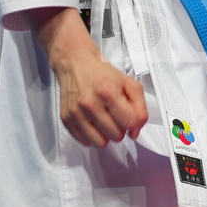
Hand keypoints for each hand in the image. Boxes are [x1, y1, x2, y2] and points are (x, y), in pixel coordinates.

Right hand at [24, 6, 148, 147]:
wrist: (75, 63)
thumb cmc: (103, 73)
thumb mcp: (128, 82)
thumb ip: (140, 106)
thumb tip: (135, 132)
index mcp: (108, 92)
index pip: (130, 123)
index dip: (134, 123)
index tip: (129, 117)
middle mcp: (90, 104)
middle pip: (116, 135)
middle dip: (120, 128)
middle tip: (115, 116)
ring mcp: (76, 113)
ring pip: (100, 143)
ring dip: (106, 135)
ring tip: (105, 122)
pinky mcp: (66, 119)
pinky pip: (85, 141)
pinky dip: (92, 136)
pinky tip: (93, 123)